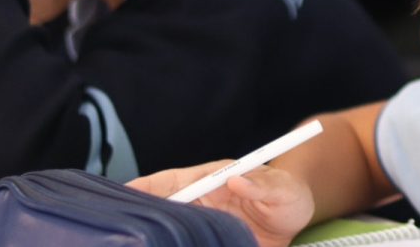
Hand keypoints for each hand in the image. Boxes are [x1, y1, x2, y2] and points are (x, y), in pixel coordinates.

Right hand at [127, 160, 314, 246]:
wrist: (296, 216)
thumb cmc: (286, 193)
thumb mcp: (281, 188)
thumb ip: (261, 184)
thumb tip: (235, 179)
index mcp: (209, 180)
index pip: (169, 182)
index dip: (145, 188)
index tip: (124, 194)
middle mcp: (200, 202)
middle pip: (161, 209)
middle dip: (140, 217)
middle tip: (122, 231)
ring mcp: (203, 224)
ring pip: (171, 231)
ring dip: (156, 238)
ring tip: (136, 244)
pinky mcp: (211, 242)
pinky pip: (188, 245)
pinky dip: (175, 245)